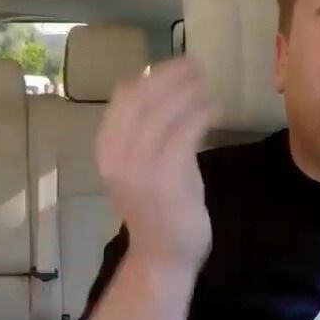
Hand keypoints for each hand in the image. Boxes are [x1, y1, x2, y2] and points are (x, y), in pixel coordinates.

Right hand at [95, 56, 212, 272]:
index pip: (123, 97)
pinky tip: (213, 109)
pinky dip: (200, 114)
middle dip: (171, 76)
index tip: (175, 65)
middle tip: (198, 66)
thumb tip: (167, 87)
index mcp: (106, 149)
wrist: (163, 254)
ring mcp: (137, 168)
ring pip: (162, 112)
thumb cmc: (158, 207)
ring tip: (207, 88)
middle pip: (142, 98)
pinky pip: (183, 133)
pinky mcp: (164, 179)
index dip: (151, 76)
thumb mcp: (144, 164)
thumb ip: (149, 130)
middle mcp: (115, 156)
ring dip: (188, 93)